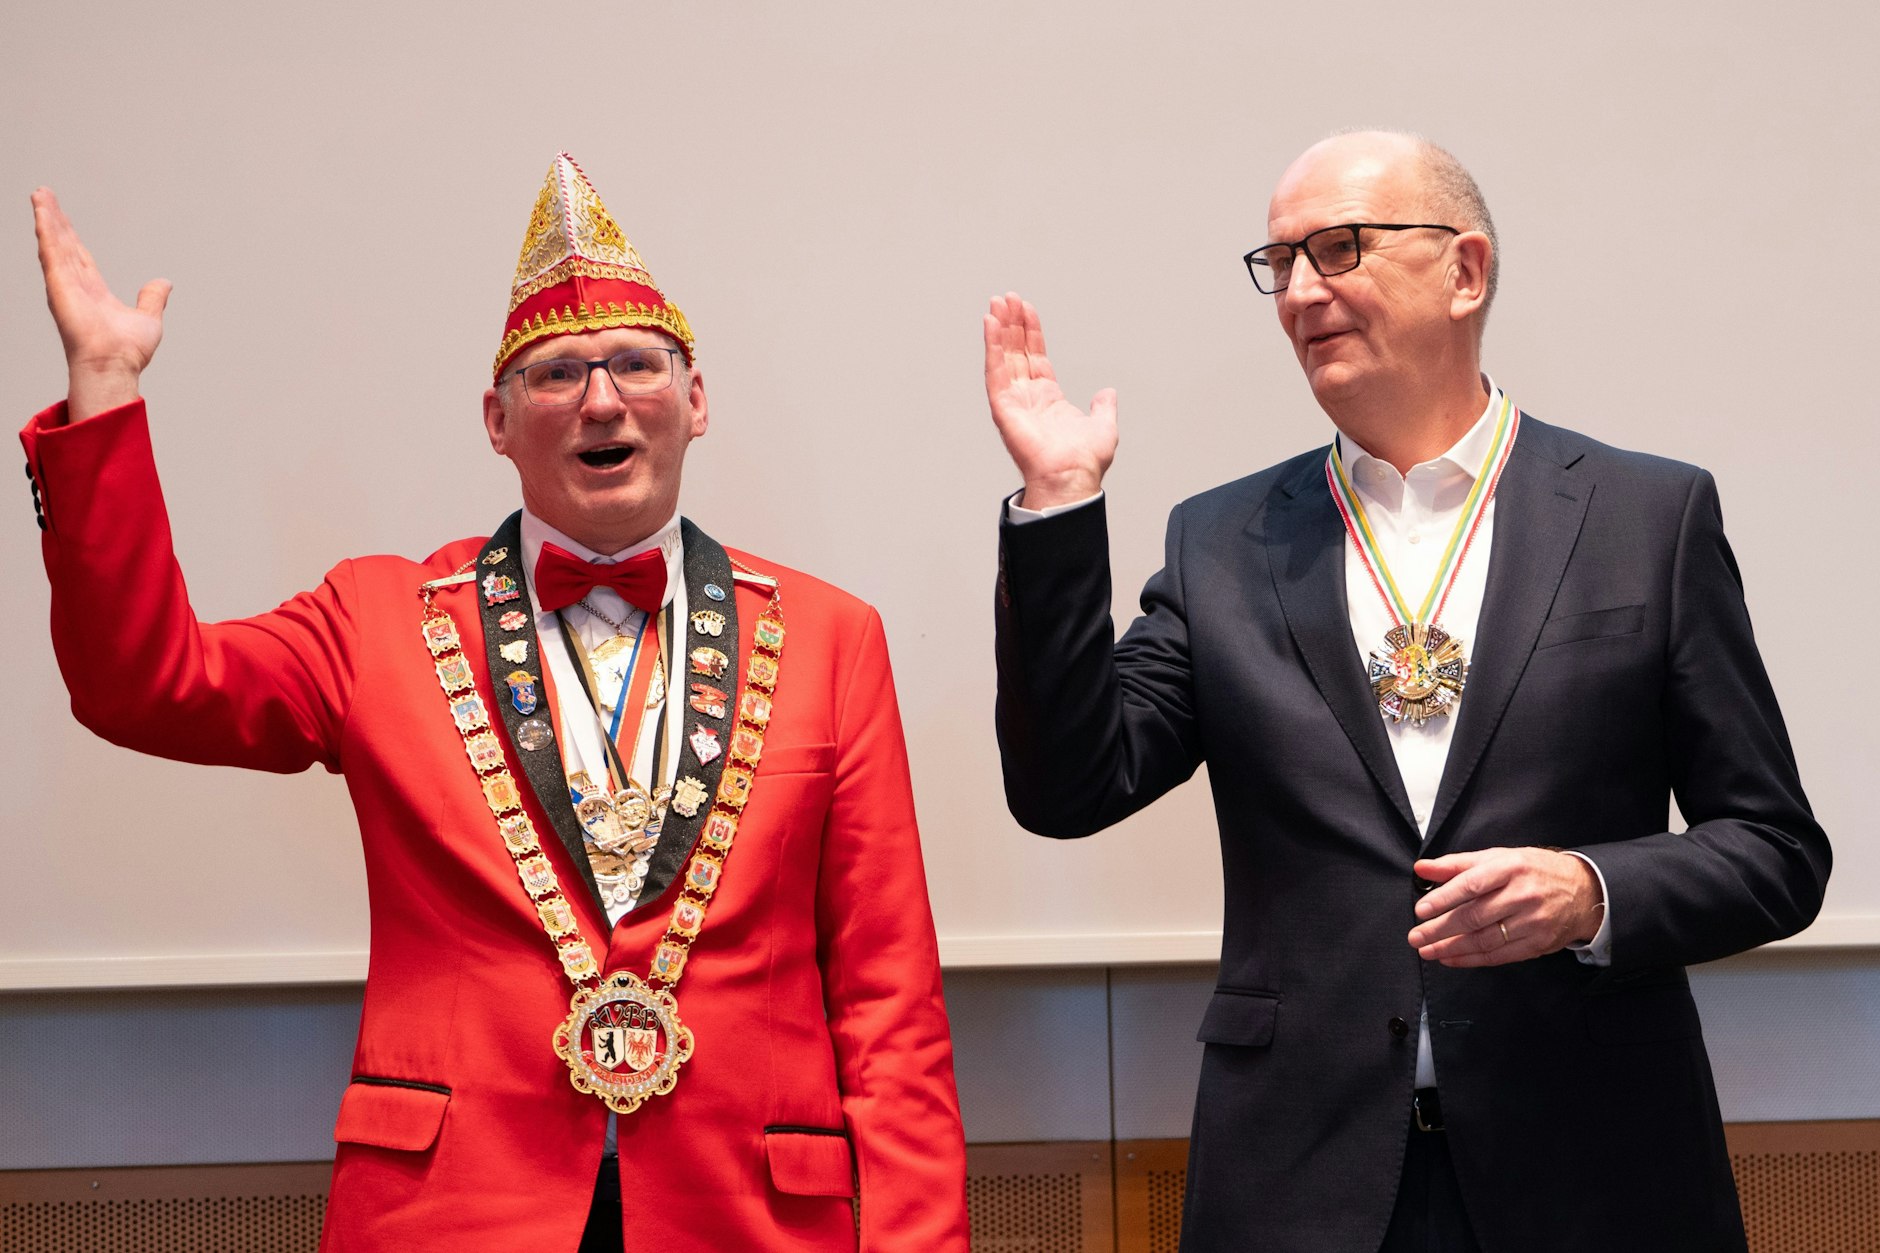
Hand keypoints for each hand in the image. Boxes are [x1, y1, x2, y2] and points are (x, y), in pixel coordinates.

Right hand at [32, 187, 170, 421]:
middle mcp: (76, 286)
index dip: (71, 237)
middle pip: (63, 244)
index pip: (80, 257)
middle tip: (45, 196)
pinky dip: (46, 230)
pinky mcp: (59, 284)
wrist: (114, 364)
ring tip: (40, 194)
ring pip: (54, 243)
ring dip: (47, 217)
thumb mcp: (147, 318)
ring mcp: (65, 284)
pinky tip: (42, 211)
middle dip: (54, 220)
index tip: (64, 219)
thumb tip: (164, 284)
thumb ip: (152, 299)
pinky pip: (51, 251)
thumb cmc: (127, 352)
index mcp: (93, 293)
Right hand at [983, 292, 1116, 508]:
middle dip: (1012, 323)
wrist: (1072, 476)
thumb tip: (1108, 393)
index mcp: (1047, 399)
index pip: (1035, 356)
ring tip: (997, 302)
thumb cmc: (1085, 461)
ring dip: (999, 328)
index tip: (1026, 308)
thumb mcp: (1103, 425)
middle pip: (1016, 351)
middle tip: (1006, 297)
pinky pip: (995, 371)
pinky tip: (989, 323)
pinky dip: (991, 346)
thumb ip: (1103, 406)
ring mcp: (1013, 400)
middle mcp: (1027, 397)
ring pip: (1003, 356)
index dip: (1031, 332)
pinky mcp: (1002, 406)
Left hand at [1408, 847, 1603, 967]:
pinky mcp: (1539, 943)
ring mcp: (1534, 922)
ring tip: (1428, 950)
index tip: (1421, 910)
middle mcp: (1524, 895)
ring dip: (1452, 948)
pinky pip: (1500, 956)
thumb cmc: (1533, 870)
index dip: (1443, 899)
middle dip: (1440, 929)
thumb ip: (1457, 864)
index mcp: (1511, 868)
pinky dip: (1471, 959)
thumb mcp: (1498, 857)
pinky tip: (1451, 958)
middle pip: (1475, 916)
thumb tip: (1422, 868)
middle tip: (1416, 936)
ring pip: (1485, 940)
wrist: (1583, 891)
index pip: (1471, 884)